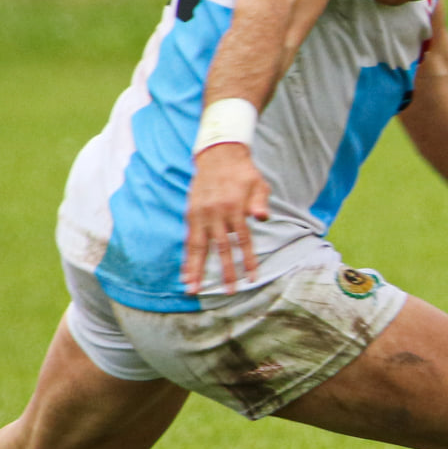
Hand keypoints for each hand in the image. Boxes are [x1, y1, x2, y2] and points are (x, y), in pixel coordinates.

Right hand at [181, 143, 269, 292]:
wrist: (218, 156)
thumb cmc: (242, 173)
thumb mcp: (258, 183)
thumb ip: (260, 201)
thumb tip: (262, 217)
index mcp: (234, 207)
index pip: (243, 240)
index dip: (248, 260)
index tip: (252, 278)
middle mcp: (215, 213)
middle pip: (220, 248)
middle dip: (224, 271)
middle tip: (227, 292)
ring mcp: (201, 214)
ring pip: (198, 246)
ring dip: (196, 269)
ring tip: (192, 289)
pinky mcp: (191, 214)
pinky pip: (188, 239)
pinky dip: (187, 257)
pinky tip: (185, 273)